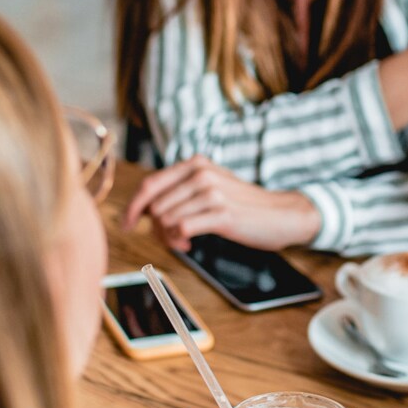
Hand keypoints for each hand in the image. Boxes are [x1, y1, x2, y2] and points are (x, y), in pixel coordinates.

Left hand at [122, 156, 320, 251]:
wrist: (281, 214)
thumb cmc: (242, 205)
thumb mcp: (210, 187)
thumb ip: (180, 192)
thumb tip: (144, 210)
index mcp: (195, 164)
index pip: (150, 185)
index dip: (133, 207)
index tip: (127, 224)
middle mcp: (201, 173)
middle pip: (155, 206)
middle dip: (156, 227)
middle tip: (172, 238)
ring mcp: (211, 192)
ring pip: (165, 219)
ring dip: (169, 236)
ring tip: (184, 240)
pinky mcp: (221, 213)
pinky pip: (180, 228)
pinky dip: (179, 240)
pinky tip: (190, 243)